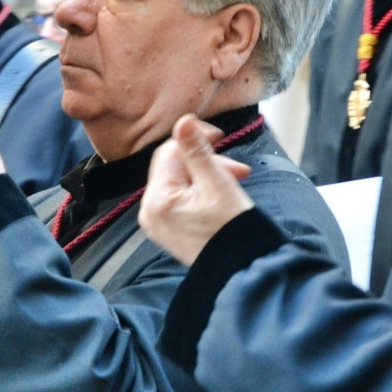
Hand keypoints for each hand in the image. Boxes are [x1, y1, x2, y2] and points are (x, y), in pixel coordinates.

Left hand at [139, 114, 253, 265]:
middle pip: (173, 166)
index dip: (195, 139)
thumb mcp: (217, 184)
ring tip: (233, 183)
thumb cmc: (232, 231)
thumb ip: (197, 151)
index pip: (170, 151)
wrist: (241, 271)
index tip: (220, 137)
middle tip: (236, 170)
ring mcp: (157, 223)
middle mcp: (149, 212)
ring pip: (178, 181)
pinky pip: (179, 199)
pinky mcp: (168, 230)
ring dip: (206, 176)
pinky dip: (199, 192)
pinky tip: (220, 196)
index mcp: (157, 199)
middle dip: (205, 161)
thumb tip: (182, 121)